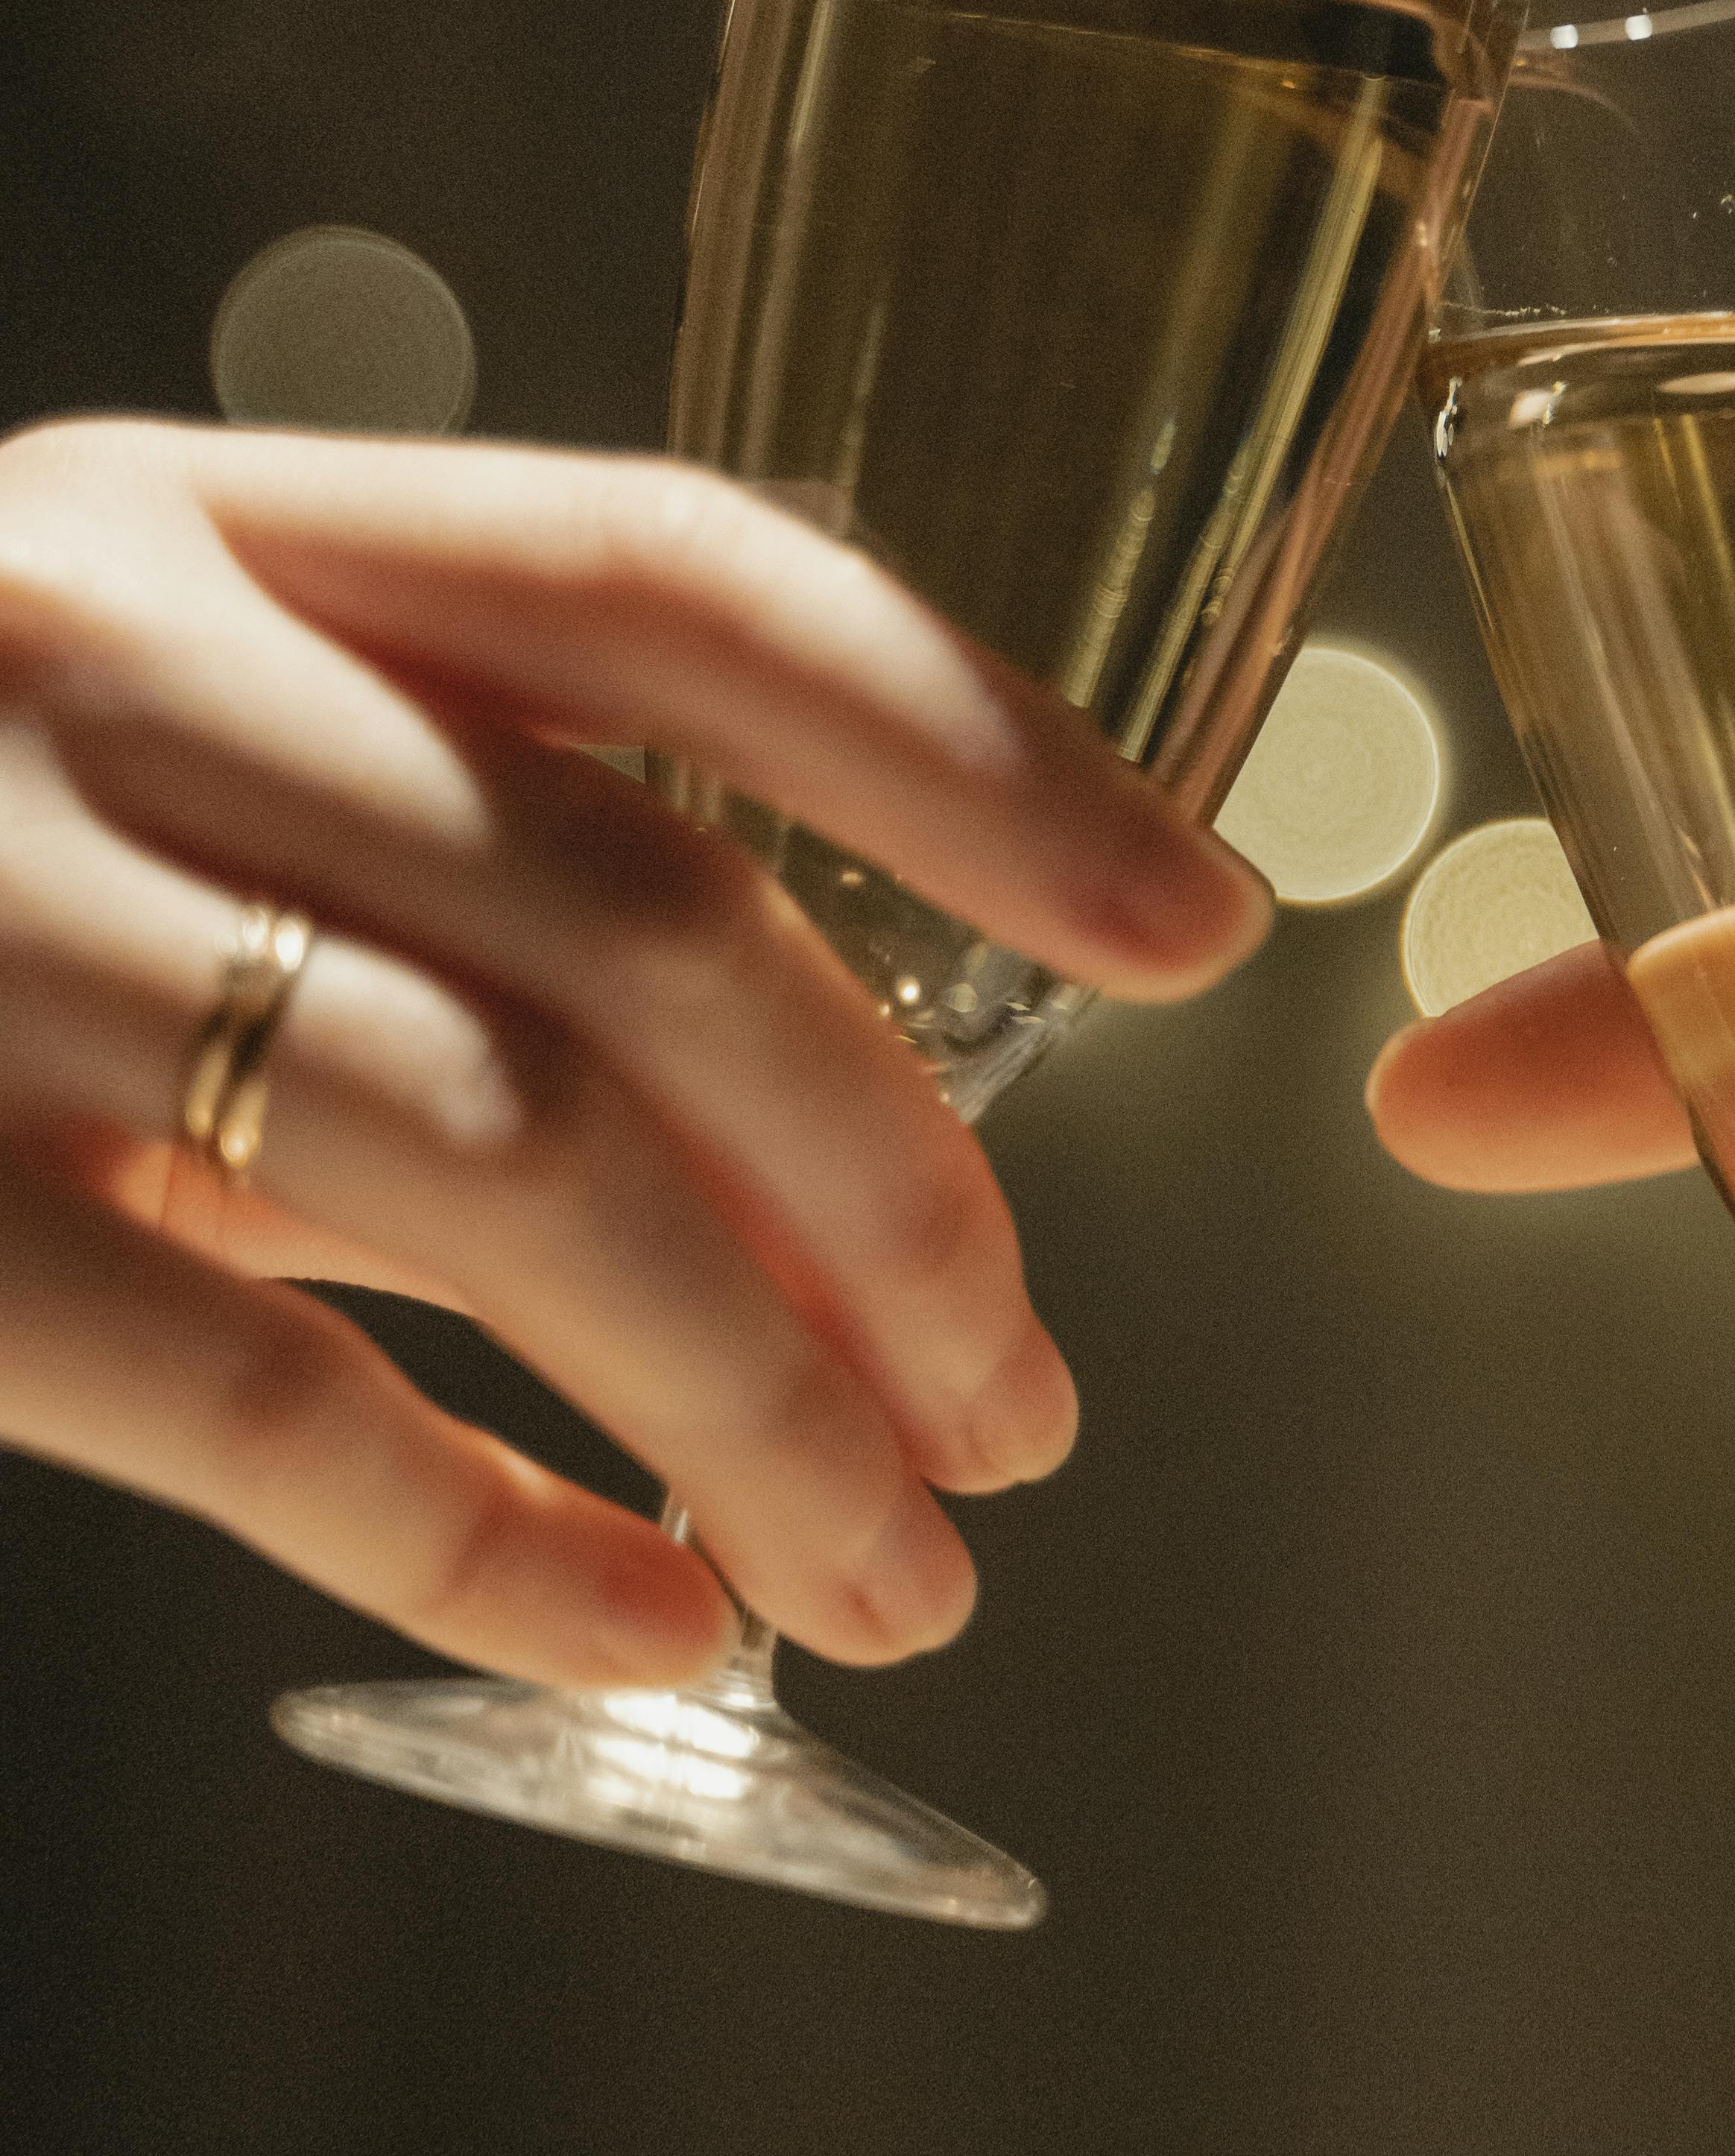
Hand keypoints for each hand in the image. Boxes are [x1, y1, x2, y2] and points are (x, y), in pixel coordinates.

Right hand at [0, 419, 1265, 1682]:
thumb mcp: (140, 765)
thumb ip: (441, 900)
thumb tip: (821, 1203)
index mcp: (215, 526)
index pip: (680, 581)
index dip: (975, 749)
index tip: (1201, 923)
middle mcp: (111, 672)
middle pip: (643, 920)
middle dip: (896, 1192)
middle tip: (1027, 1399)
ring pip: (505, 1159)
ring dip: (759, 1402)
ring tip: (901, 1565)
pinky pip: (258, 1399)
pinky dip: (486, 1541)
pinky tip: (647, 1629)